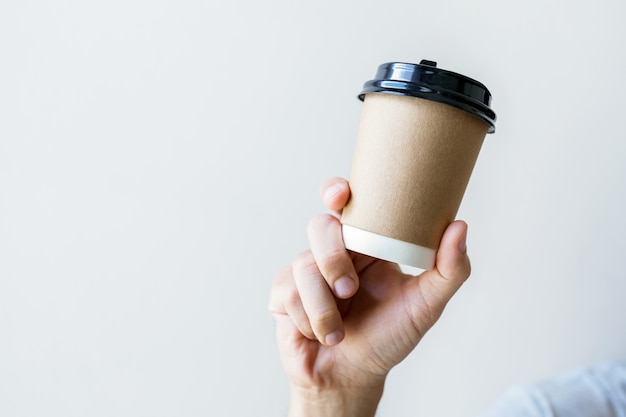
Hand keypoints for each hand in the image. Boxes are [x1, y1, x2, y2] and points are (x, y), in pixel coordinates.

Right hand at [269, 177, 470, 416]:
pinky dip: (311, 322)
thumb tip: (460, 226)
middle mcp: (332, 251)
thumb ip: (449, 269)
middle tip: (350, 290)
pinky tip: (320, 335)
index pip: (345, 203)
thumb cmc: (389, 337)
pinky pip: (289, 294)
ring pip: (304, 266)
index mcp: (363, 243)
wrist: (352, 379)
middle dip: (333, 259)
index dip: (336, 191)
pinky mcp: (282, 295)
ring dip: (324, 307)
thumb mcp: (426, 305)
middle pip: (319, 227)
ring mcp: (304, 271)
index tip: (341, 195)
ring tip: (339, 331)